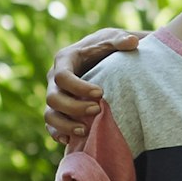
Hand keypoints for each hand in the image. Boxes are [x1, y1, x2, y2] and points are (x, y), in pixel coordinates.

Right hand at [42, 30, 143, 147]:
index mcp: (64, 60)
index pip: (62, 76)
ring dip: (65, 125)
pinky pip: (51, 126)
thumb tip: (132, 43)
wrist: (99, 57)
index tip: (100, 93)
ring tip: (86, 131)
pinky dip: (59, 134)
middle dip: (74, 108)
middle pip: (53, 98)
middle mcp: (54, 79)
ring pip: (49, 115)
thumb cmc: (105, 47)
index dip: (78, 88)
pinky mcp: (58, 111)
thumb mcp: (112, 39)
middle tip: (97, 110)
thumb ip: (120, 40)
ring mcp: (54, 96)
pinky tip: (73, 141)